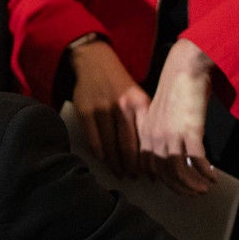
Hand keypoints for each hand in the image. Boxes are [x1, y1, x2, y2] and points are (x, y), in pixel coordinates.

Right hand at [68, 39, 148, 178]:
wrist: (95, 62)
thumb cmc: (120, 82)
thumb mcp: (138, 95)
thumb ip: (144, 118)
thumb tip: (153, 150)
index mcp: (140, 103)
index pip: (146, 138)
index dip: (150, 159)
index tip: (152, 174)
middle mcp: (122, 106)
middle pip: (128, 145)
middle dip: (132, 166)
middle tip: (134, 178)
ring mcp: (102, 109)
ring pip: (110, 145)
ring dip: (115, 163)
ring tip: (120, 173)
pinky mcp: (85, 111)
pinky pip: (93, 139)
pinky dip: (99, 153)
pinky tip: (104, 161)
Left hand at [137, 39, 220, 196]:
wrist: (186, 67)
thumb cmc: (179, 86)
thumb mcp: (164, 112)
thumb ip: (164, 130)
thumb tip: (177, 149)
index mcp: (146, 132)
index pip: (149, 165)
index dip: (163, 179)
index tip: (176, 185)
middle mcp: (155, 136)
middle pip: (163, 173)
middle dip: (180, 188)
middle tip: (194, 193)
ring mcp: (171, 135)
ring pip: (178, 172)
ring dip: (193, 184)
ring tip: (205, 188)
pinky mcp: (190, 131)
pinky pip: (197, 161)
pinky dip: (205, 172)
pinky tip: (212, 176)